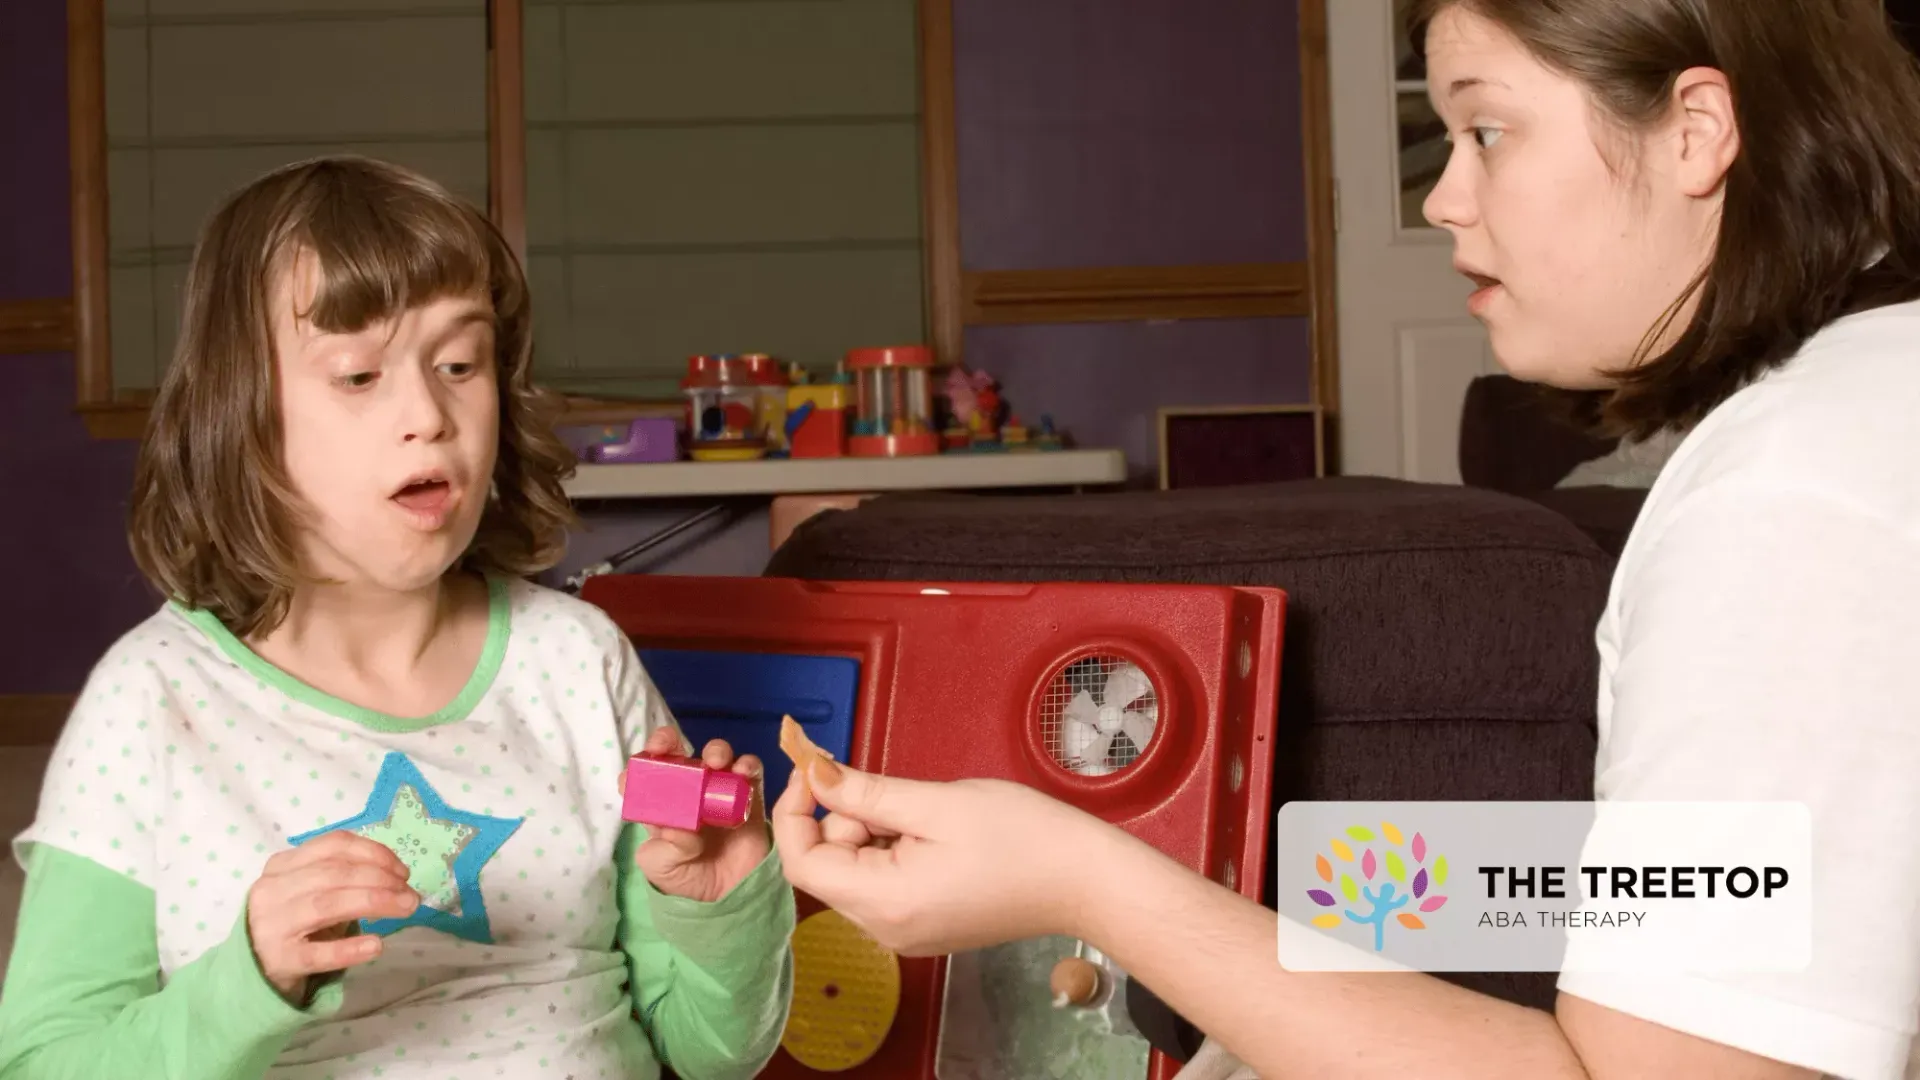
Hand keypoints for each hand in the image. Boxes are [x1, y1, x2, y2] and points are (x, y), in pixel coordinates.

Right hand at [247, 831, 418, 1004]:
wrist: (255, 969)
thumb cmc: (295, 922)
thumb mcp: (312, 889)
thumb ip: (345, 874)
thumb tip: (398, 875)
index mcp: (282, 864)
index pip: (333, 846)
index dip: (374, 853)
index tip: (403, 871)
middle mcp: (271, 890)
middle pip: (334, 874)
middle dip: (380, 880)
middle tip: (411, 896)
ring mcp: (271, 925)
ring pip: (327, 905)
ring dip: (374, 902)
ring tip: (405, 909)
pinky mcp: (278, 960)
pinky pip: (318, 953)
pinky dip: (350, 948)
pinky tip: (376, 945)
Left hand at [622, 727, 770, 902]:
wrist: (727, 898)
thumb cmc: (687, 880)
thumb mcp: (662, 868)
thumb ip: (665, 848)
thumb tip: (678, 828)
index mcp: (661, 805)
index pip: (645, 774)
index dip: (641, 761)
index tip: (644, 758)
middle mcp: (689, 792)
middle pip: (678, 756)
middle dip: (670, 742)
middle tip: (670, 745)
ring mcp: (719, 791)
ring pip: (716, 756)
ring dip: (715, 750)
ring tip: (715, 762)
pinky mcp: (748, 796)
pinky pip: (750, 772)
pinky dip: (747, 764)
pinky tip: (743, 771)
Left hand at [770, 757, 1128, 955]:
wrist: (1087, 882)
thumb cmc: (1024, 838)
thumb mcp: (937, 803)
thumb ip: (865, 792)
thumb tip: (812, 774)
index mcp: (884, 902)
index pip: (801, 863)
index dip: (794, 811)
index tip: (812, 767)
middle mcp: (886, 930)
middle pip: (827, 867)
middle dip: (843, 818)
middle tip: (891, 788)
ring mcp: (906, 932)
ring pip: (855, 872)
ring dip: (870, 831)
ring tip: (926, 812)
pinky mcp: (926, 925)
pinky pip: (883, 883)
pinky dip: (891, 849)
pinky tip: (934, 834)